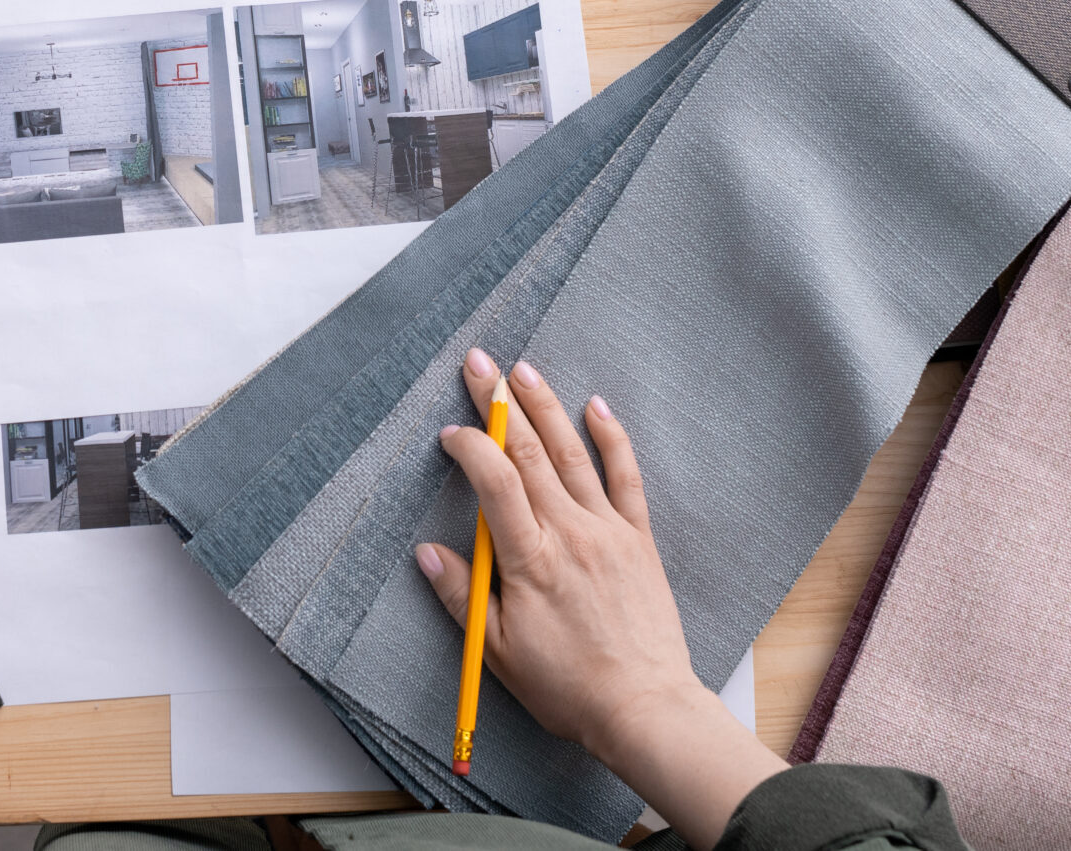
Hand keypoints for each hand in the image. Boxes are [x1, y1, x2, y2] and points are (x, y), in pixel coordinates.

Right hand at [418, 352, 782, 850]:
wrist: (644, 707)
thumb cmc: (567, 686)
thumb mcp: (498, 652)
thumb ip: (462, 596)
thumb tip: (427, 552)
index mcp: (531, 560)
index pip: (494, 483)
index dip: (471, 448)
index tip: (450, 432)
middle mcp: (570, 533)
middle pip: (528, 454)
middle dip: (499, 404)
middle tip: (479, 363)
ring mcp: (608, 531)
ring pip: (571, 455)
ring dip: (545, 408)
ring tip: (523, 369)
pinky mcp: (637, 539)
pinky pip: (625, 478)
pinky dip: (612, 439)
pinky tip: (597, 406)